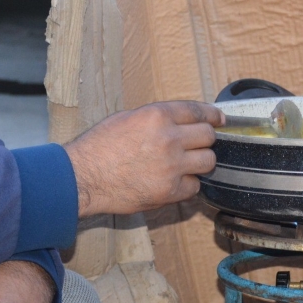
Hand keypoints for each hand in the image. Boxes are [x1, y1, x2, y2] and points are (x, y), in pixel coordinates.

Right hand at [64, 100, 224, 216]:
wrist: (83, 177)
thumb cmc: (98, 147)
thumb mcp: (126, 118)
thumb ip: (156, 118)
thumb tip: (178, 121)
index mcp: (158, 116)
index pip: (198, 111)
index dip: (212, 115)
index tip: (219, 119)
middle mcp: (169, 138)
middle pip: (208, 136)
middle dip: (205, 140)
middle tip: (197, 145)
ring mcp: (172, 166)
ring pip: (208, 161)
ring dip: (200, 162)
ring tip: (186, 164)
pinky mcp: (170, 191)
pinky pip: (194, 186)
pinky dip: (187, 185)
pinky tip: (173, 182)